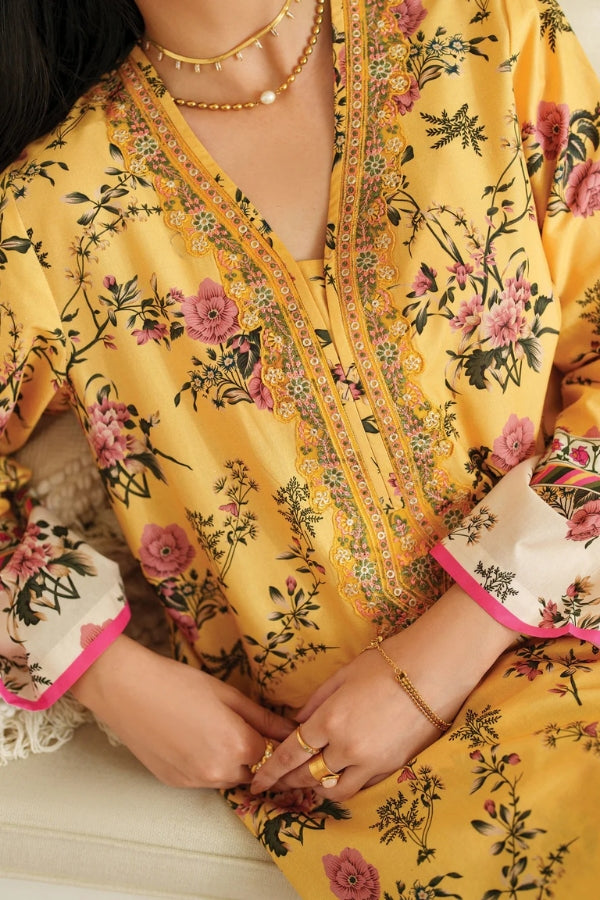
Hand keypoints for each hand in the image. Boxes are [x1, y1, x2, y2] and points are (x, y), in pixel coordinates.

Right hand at [71, 633, 293, 787]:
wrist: (127, 690)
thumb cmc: (178, 683)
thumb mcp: (227, 694)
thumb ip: (262, 717)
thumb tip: (291, 730)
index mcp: (238, 745)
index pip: (272, 752)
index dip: (272, 737)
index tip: (268, 725)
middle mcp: (220, 772)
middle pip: (253, 771)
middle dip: (254, 753)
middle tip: (238, 724)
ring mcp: (196, 781)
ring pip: (229, 778)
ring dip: (231, 761)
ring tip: (213, 729)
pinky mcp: (176, 784)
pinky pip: (204, 779)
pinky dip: (207, 765)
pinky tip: (193, 738)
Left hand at [250, 585, 516, 800]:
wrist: (433, 672)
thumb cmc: (386, 664)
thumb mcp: (343, 675)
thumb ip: (316, 701)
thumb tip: (297, 721)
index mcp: (329, 720)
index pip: (290, 753)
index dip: (271, 770)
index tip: (257, 781)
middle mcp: (346, 747)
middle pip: (307, 775)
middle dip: (287, 782)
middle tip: (274, 786)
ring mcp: (370, 761)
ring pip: (333, 789)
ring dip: (315, 788)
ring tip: (306, 785)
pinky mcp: (391, 768)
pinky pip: (360, 786)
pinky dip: (344, 786)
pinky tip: (336, 780)